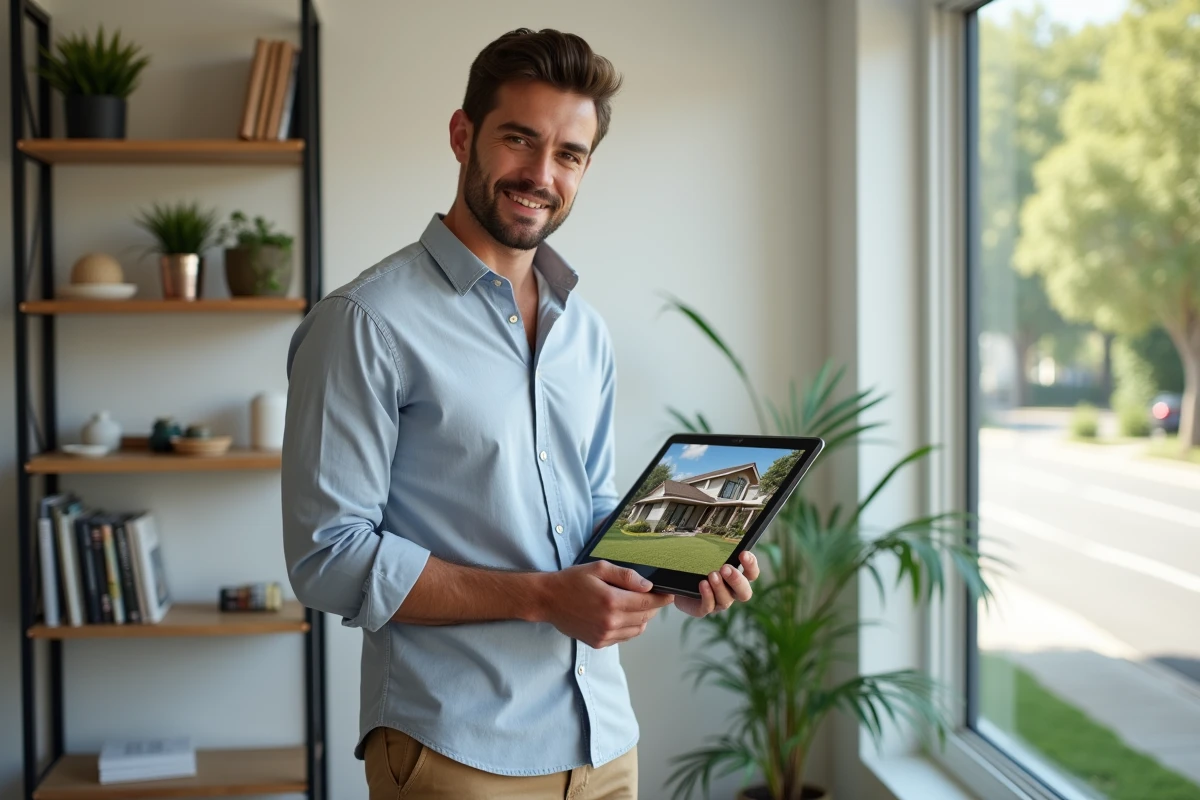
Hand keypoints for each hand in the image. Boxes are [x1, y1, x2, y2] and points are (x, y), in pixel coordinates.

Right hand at [540, 561, 672, 648]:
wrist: (548, 600)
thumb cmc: (572, 581)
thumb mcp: (599, 568)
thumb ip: (625, 576)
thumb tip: (647, 585)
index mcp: (612, 601)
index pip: (648, 602)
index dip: (663, 598)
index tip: (669, 593)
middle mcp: (610, 621)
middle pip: (646, 616)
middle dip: (652, 606)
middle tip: (650, 595)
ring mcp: (605, 635)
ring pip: (638, 629)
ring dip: (642, 617)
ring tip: (634, 604)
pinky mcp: (599, 642)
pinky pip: (625, 637)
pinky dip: (629, 627)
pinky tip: (621, 615)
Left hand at [671, 551, 759, 617]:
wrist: (678, 583)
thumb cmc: (698, 567)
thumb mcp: (707, 556)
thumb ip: (715, 549)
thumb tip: (716, 529)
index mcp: (737, 578)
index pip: (752, 573)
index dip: (751, 565)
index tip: (743, 553)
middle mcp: (731, 592)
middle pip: (745, 592)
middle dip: (737, 580)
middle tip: (725, 568)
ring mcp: (719, 602)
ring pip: (726, 600)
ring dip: (720, 587)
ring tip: (712, 575)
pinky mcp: (704, 609)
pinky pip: (709, 606)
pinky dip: (707, 595)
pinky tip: (702, 584)